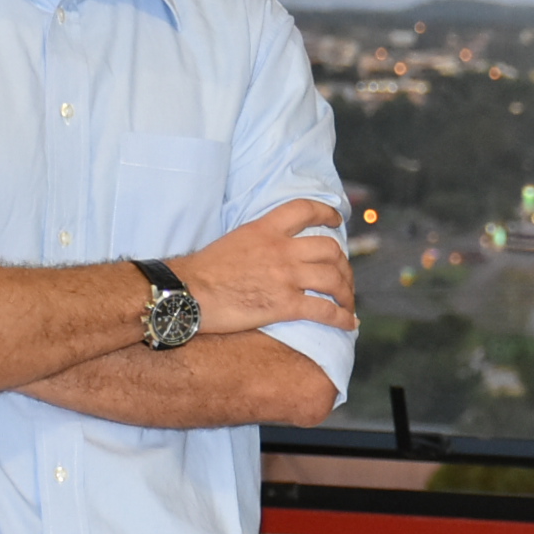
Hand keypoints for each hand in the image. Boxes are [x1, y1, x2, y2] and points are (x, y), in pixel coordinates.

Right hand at [178, 200, 357, 335]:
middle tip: (344, 277)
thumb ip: (259, 241)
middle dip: (343, 264)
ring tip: (348, 303)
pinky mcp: (284, 305)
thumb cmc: (202, 272)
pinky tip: (349, 323)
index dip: (327, 213)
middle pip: (330, 249)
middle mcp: (281, 249)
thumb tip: (268, 252)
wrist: (184, 293)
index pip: (305, 209)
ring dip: (347, 293)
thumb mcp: (234, 241)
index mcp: (265, 229)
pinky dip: (342, 318)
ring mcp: (285, 277)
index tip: (337, 221)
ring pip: (333, 279)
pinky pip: (325, 310)